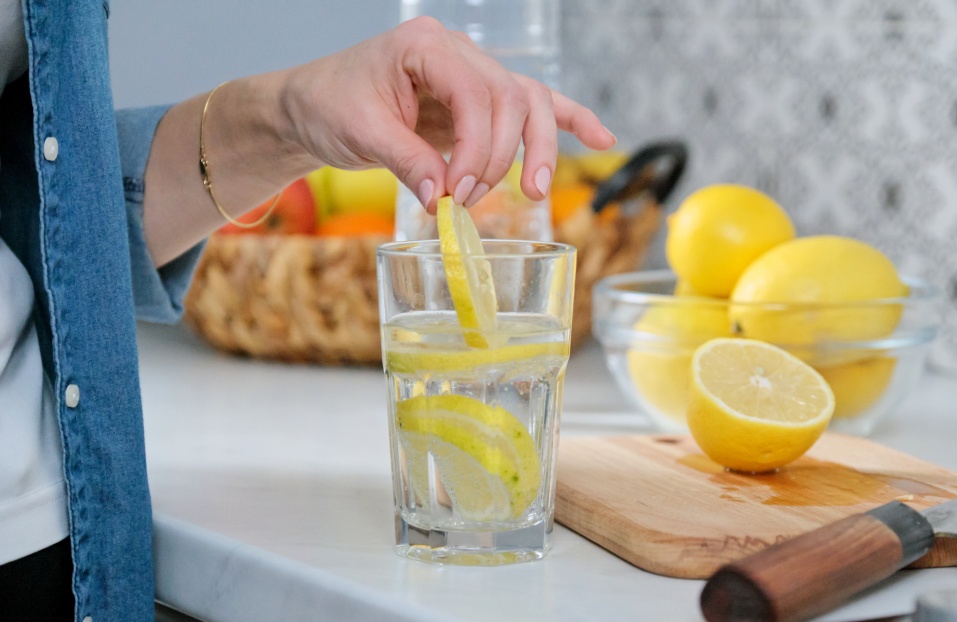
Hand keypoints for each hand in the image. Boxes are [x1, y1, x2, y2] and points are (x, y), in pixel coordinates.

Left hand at [278, 16, 615, 211]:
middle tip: (468, 201)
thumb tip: (445, 196)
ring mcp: (473, 72)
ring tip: (536, 190)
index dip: (476, 149)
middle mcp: (457, 51)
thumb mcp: (358, 133)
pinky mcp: (480, 100)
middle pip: (511, 98)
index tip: (455, 192)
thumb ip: (406, 161)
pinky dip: (569, 121)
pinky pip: (535, 104)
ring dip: (538, 148)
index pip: (476, 93)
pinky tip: (602, 139)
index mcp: (424, 46)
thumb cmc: (330, 106)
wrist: (313, 105)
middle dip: (498, 158)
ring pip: (530, 102)